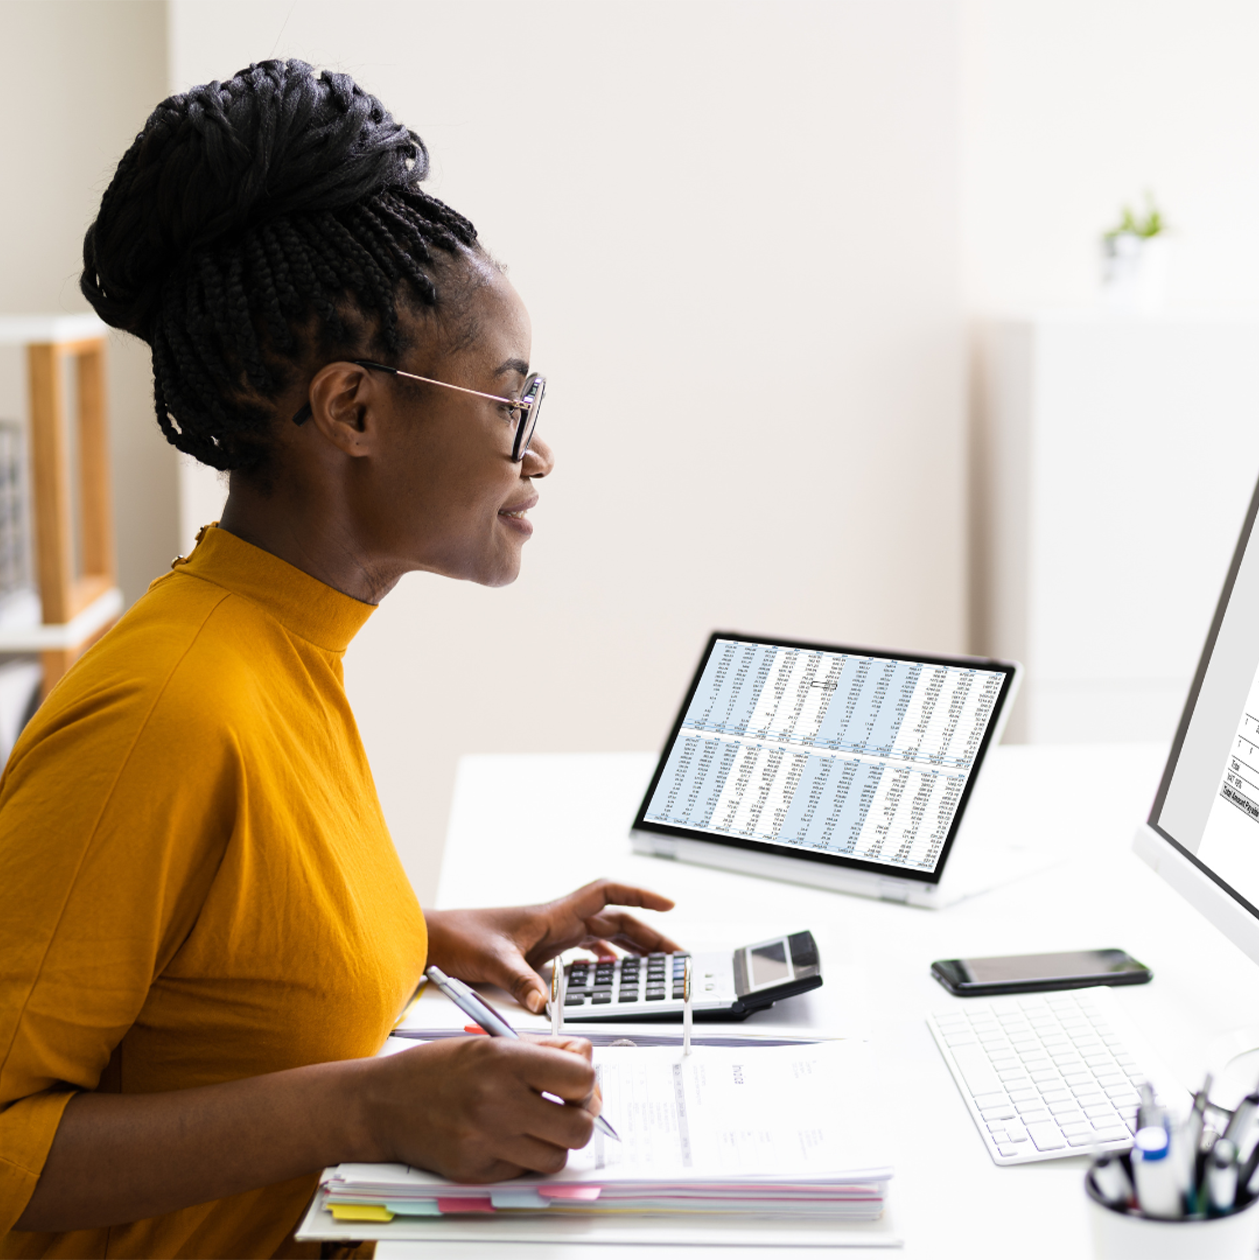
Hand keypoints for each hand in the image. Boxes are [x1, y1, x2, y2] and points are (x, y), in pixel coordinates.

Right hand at [361, 1036, 598, 1181]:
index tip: (575, 1079)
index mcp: (503, 1060)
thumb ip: (543, 1049)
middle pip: (578, 1126)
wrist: (382, 1103)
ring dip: (555, 1141)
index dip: (585, 1079)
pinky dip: (525, 1156)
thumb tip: (587, 1061)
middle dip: (580, 1116)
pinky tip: (507, 1136)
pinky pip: (524, 1171)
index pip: (580, 1078)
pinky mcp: (476, 1172)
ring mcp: (486, 1141)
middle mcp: (497, 1102)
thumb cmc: (436, 1068)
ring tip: (536, 1123)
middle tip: (566, 1106)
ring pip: (557, 1157)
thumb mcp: (489, 1040)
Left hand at [425, 879, 680, 1013]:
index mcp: (553, 915)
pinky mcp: (541, 953)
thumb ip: (519, 982)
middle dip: (648, 934)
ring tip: (655, 967)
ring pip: (603, 936)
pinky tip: (611, 975)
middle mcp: (557, 922)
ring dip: (631, 949)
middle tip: (675, 954)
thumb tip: (543, 1005)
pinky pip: (583, 952)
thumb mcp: (491, 961)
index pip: (606, 894)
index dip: (640, 895)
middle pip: (615, 920)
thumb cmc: (458, 938)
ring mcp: (550, 937)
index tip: (669, 905)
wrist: (433, 940)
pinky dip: (603, 961)